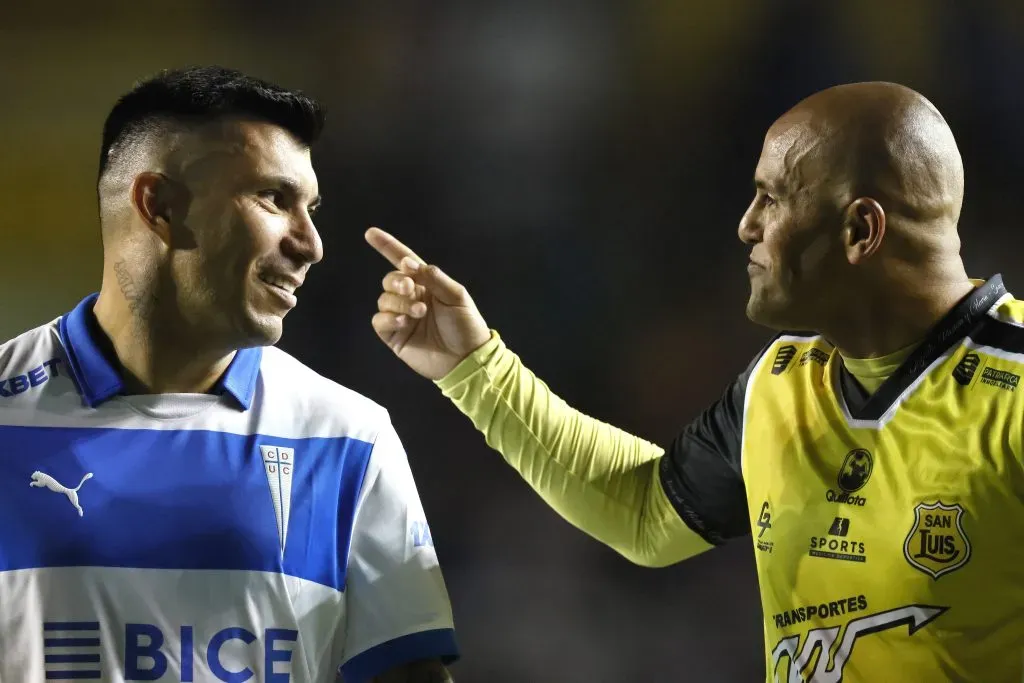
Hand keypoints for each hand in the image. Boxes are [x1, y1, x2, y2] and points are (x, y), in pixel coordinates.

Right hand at [365, 227, 490, 379]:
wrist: (466, 359)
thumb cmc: (466, 326)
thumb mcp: (457, 296)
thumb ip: (434, 277)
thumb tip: (409, 264)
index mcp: (427, 285)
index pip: (403, 262)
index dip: (388, 247)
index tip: (371, 233)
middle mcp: (411, 298)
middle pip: (390, 280)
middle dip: (396, 280)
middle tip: (410, 288)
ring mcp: (401, 317)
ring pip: (384, 300)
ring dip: (399, 302)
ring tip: (418, 312)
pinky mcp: (394, 336)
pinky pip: (379, 321)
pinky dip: (388, 318)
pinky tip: (404, 322)